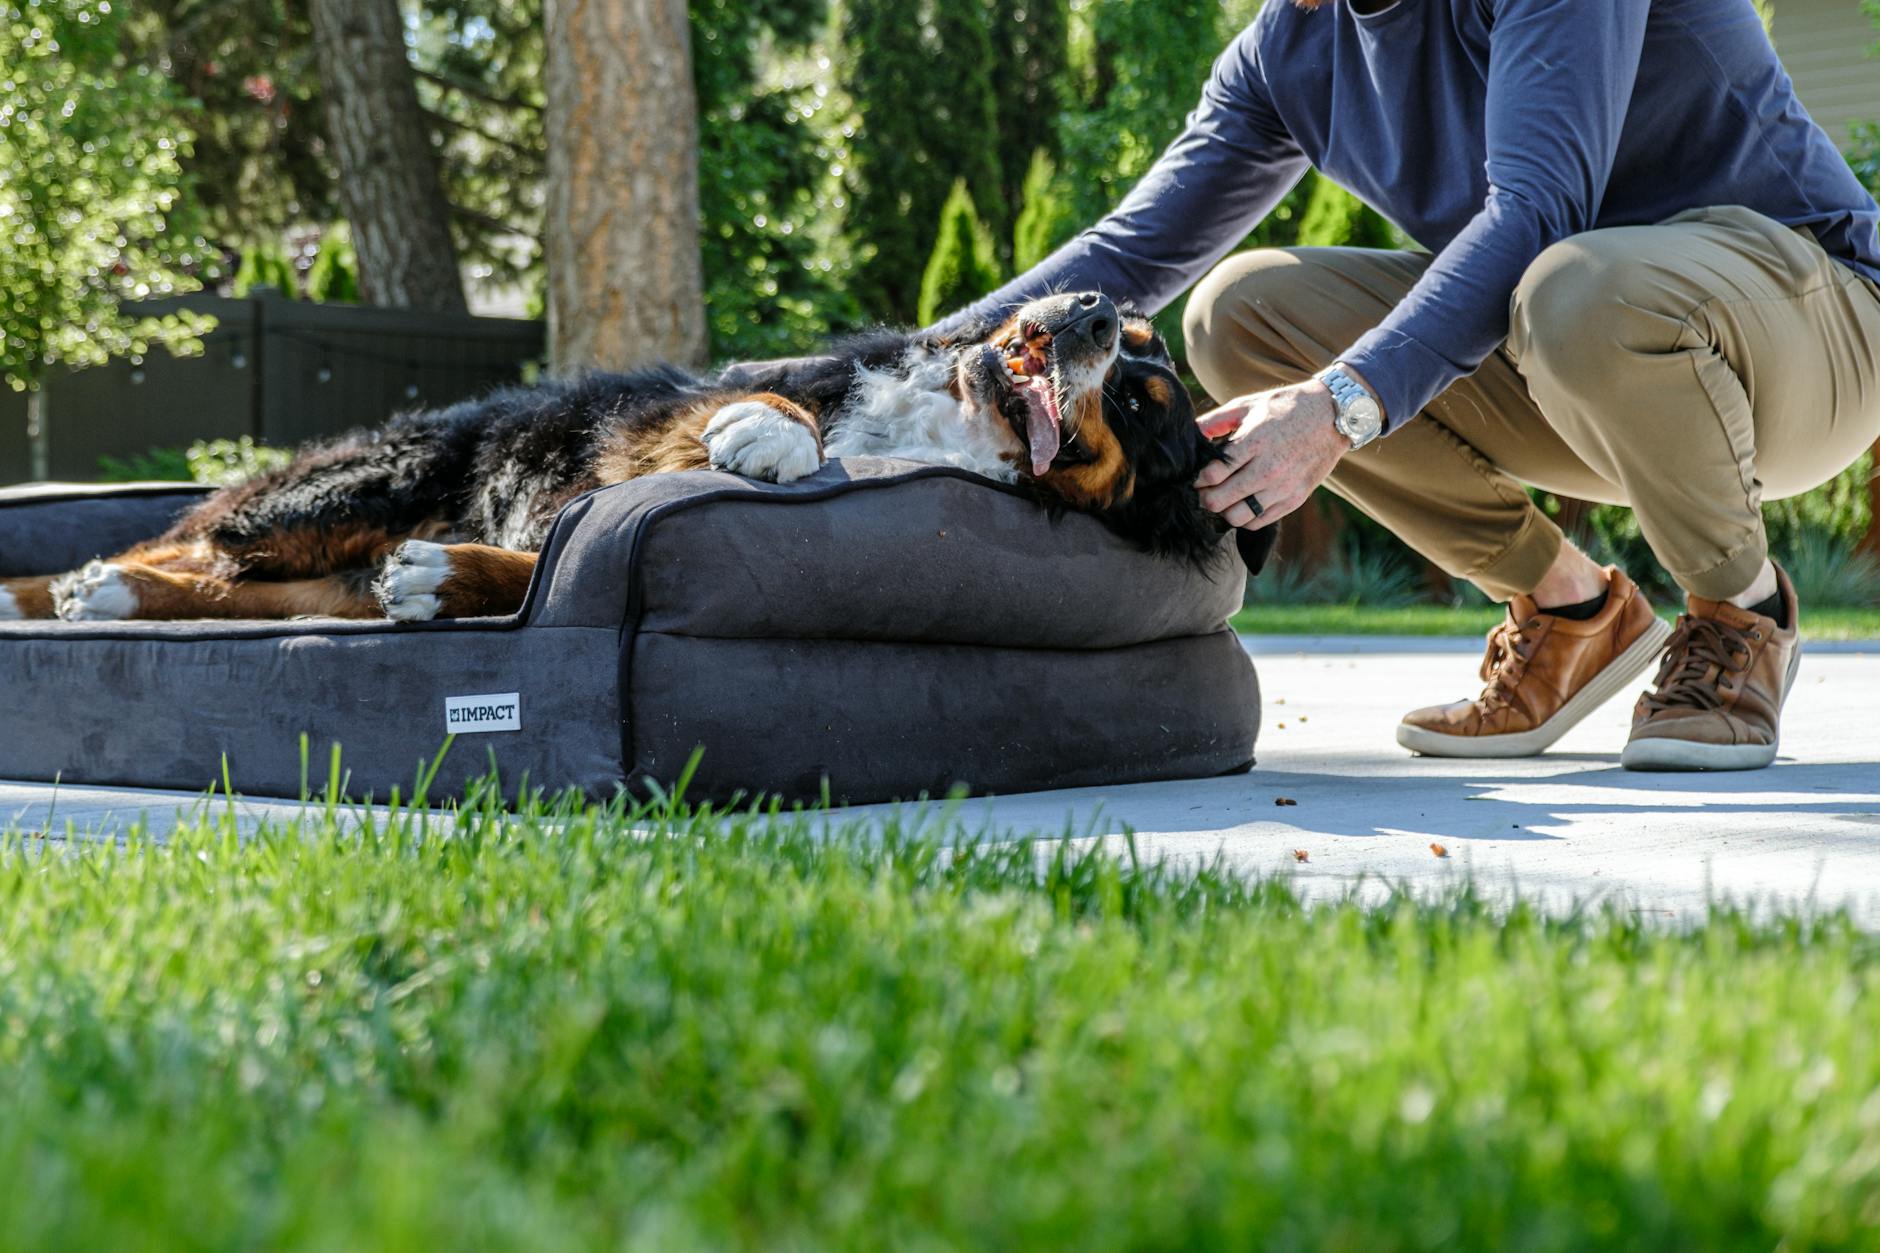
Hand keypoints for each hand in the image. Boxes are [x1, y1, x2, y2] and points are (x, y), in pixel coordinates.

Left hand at [1195, 380, 1351, 530]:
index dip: (1198, 478)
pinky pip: (1258, 521)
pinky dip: (1244, 517)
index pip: (1213, 474)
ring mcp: (1283, 487)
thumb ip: (1215, 421)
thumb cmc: (1285, 408)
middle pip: (1220, 500)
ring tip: (1223, 498)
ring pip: (1237, 517)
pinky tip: (1242, 502)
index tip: (1198, 476)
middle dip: (1204, 497)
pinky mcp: (1295, 499)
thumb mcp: (1248, 405)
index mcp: (1254, 442)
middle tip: (1204, 491)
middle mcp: (1268, 468)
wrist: (1332, 416)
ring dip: (1223, 511)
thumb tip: (1189, 435)